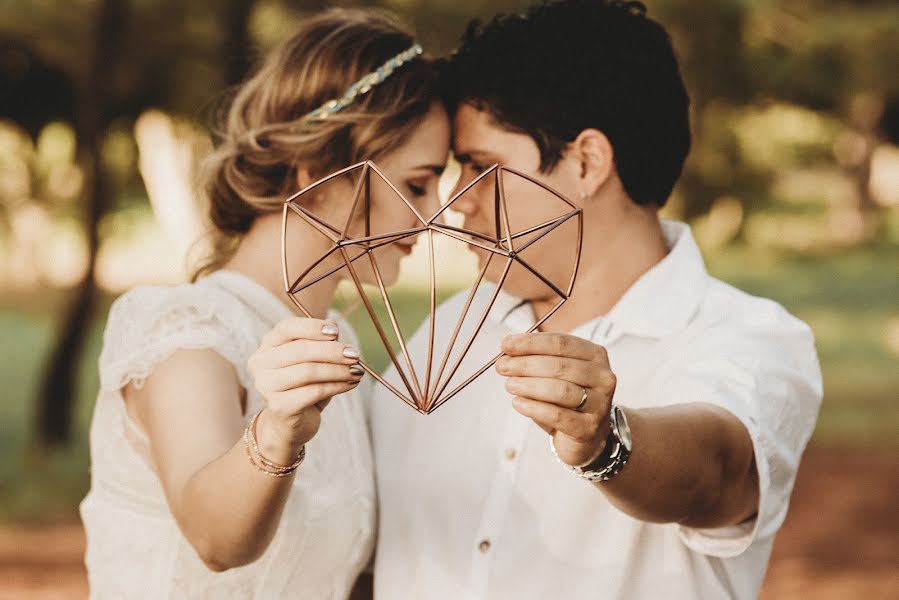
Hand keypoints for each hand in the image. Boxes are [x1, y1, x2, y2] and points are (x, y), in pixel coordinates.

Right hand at [247, 317, 363, 459]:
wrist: (289, 424)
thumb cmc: (303, 386)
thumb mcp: (312, 361)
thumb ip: (321, 346)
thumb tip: (339, 339)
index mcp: (268, 345)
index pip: (287, 327)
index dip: (312, 327)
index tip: (336, 331)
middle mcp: (261, 363)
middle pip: (301, 350)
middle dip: (333, 351)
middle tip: (354, 354)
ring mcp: (266, 386)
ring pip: (309, 371)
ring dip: (339, 370)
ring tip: (357, 371)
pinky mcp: (279, 406)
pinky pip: (314, 391)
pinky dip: (337, 386)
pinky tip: (351, 384)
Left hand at [497, 332, 616, 466]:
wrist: (585, 436)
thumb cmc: (566, 399)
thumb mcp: (554, 373)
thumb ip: (535, 359)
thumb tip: (507, 352)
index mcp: (595, 355)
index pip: (561, 343)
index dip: (531, 343)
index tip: (506, 344)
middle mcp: (602, 377)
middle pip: (560, 366)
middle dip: (526, 364)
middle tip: (502, 367)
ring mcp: (599, 404)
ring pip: (560, 390)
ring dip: (529, 385)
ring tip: (509, 385)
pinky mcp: (588, 428)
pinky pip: (557, 415)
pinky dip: (533, 407)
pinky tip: (518, 403)